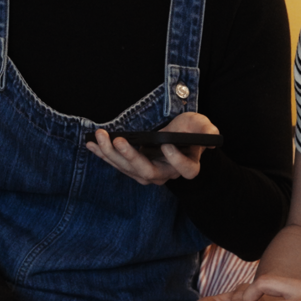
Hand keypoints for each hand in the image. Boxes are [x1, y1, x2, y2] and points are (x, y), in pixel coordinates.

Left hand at [86, 112, 219, 185]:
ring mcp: (147, 173)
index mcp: (187, 166)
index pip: (184, 170)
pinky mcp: (132, 168)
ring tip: (99, 137)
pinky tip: (91, 144)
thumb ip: (207, 130)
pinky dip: (102, 154)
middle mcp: (165, 174)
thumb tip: (210, 135)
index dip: (176, 160)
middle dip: (130, 156)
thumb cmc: (190, 132)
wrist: (178, 139)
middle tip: (118, 140)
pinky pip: (116, 164)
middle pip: (147, 172)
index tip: (166, 145)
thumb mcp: (202, 126)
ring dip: (111, 153)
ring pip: (128, 169)